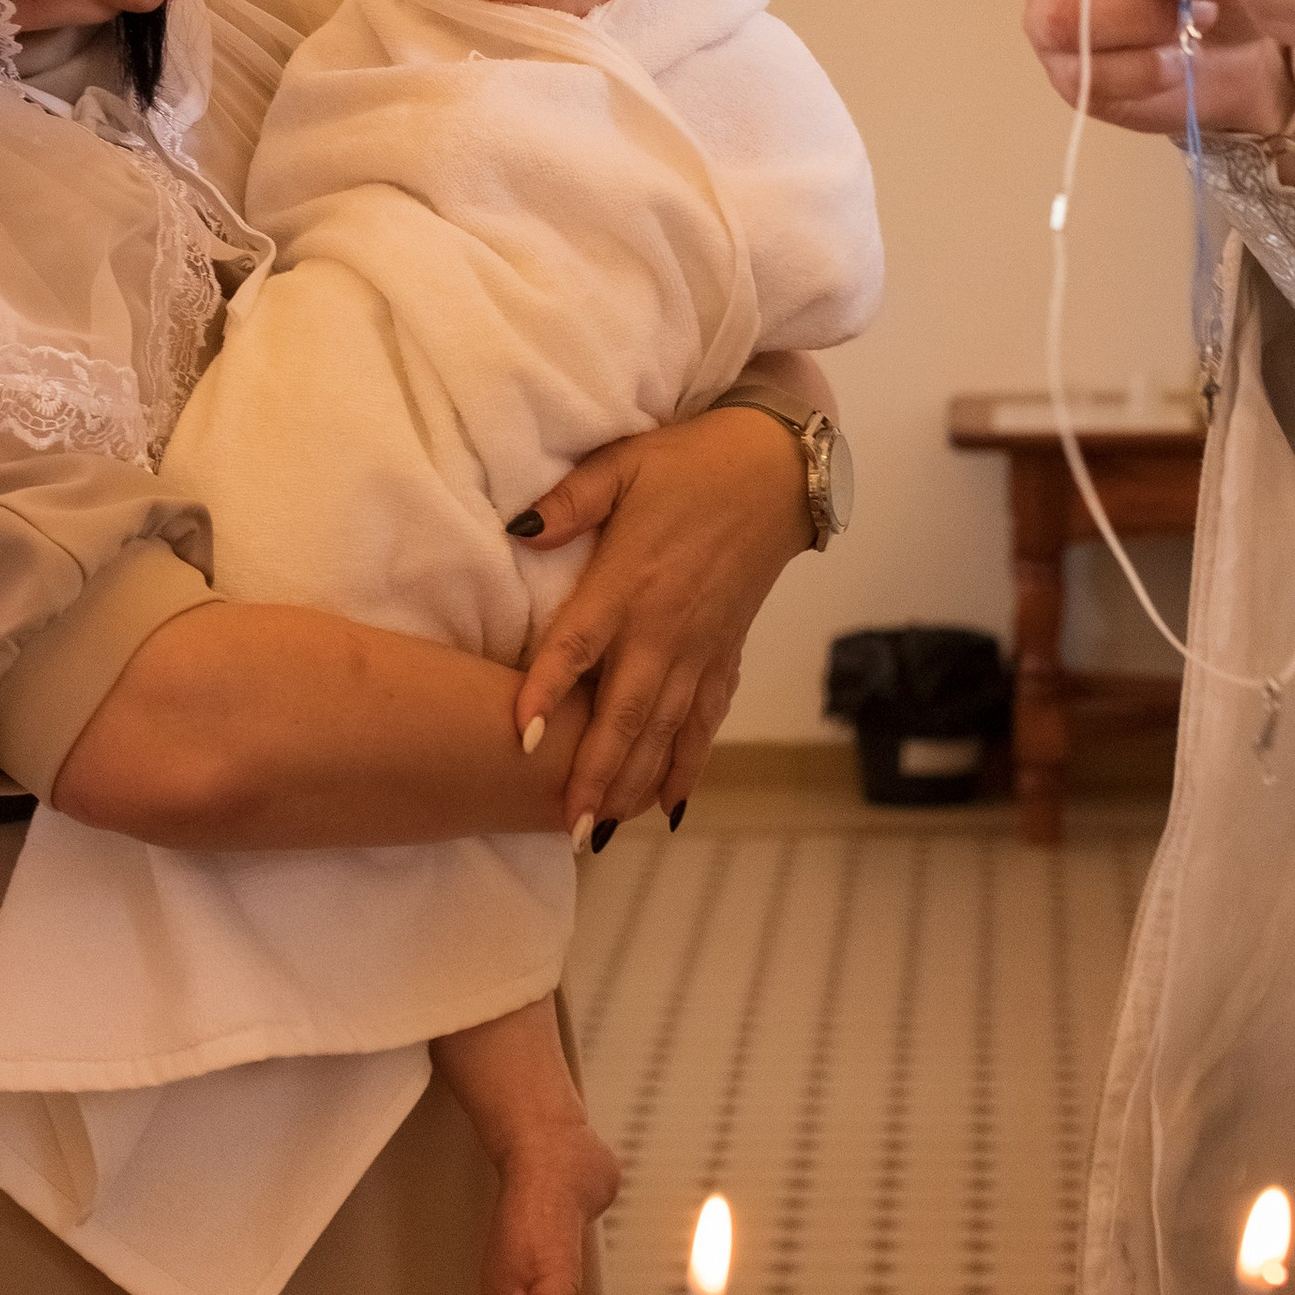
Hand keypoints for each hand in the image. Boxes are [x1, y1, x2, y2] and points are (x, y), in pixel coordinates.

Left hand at [512, 404, 812, 831]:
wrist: (778, 473)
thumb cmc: (690, 465)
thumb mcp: (622, 466)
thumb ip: (569, 502)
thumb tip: (517, 530)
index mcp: (630, 582)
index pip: (580, 646)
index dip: (550, 692)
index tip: (523, 739)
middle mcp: (665, 627)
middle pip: (625, 712)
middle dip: (595, 772)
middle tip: (568, 824)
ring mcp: (700, 648)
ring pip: (664, 730)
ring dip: (634, 782)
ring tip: (603, 829)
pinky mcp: (725, 654)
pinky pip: (706, 720)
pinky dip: (688, 764)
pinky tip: (670, 805)